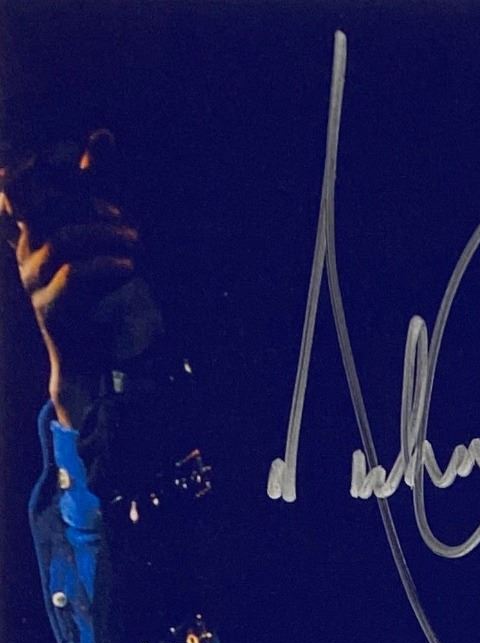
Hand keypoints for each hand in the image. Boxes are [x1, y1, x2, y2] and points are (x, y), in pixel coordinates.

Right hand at [1, 132, 158, 426]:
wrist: (94, 355)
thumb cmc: (99, 289)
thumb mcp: (102, 231)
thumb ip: (99, 184)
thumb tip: (103, 133)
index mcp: (35, 226)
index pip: (25, 181)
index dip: (47, 162)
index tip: (78, 155)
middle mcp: (27, 249)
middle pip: (49, 206)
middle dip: (92, 206)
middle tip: (128, 223)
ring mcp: (34, 279)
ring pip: (64, 239)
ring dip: (107, 237)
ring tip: (137, 245)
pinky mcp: (51, 308)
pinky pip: (74, 275)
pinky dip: (105, 267)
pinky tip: (129, 268)